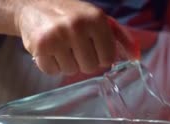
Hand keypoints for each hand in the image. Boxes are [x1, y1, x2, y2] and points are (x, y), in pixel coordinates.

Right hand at [14, 0, 138, 75]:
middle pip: (90, 67)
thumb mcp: (98, 20)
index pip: (108, 58)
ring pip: (71, 71)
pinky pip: (52, 71)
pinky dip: (50, 64)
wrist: (32, 4)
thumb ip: (121, 38)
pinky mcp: (40, 46)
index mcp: (96, 19)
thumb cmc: (71, 15)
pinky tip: (49, 49)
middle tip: (73, 46)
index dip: (100, 56)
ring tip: (60, 46)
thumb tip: (136, 58)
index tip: (91, 46)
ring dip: (66, 63)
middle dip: (83, 60)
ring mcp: (58, 36)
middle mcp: (77, 26)